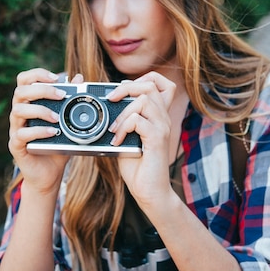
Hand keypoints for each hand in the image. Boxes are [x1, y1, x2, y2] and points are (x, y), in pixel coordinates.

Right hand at [8, 68, 83, 194]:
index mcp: (29, 103)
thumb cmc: (57, 145)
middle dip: (41, 89)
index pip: (24, 80)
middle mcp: (20, 113)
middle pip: (20, 91)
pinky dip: (39, 131)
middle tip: (61, 95)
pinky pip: (22, 134)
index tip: (56, 77)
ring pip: (18, 110)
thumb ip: (72, 100)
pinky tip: (53, 133)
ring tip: (57, 118)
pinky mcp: (16, 145)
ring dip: (40, 110)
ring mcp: (16, 129)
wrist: (49, 174)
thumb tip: (80, 78)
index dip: (37, 74)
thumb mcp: (68, 121)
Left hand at [106, 72, 176, 204]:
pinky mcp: (157, 140)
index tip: (123, 91)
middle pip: (150, 85)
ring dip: (122, 112)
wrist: (149, 191)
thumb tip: (106, 107)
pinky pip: (138, 121)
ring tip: (113, 129)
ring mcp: (162, 128)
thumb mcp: (127, 138)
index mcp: (158, 115)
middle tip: (111, 100)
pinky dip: (123, 128)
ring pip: (144, 100)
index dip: (142, 79)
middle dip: (126, 88)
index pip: (161, 83)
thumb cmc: (138, 167)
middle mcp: (163, 118)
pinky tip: (117, 141)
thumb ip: (123, 121)